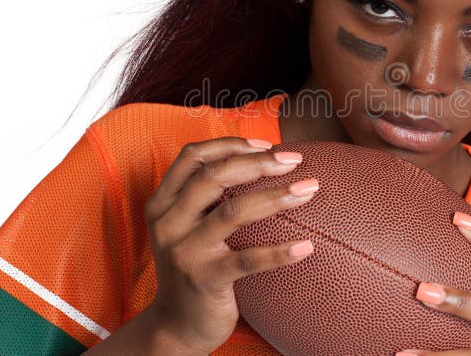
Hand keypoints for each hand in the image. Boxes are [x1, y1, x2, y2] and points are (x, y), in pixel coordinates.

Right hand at [142, 137, 319, 353]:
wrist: (176, 326)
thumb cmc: (193, 266)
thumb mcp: (187, 226)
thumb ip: (207, 196)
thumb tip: (263, 159)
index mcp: (163, 203)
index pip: (192, 157)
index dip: (230, 144)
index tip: (267, 144)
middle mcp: (168, 223)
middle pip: (214, 176)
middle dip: (258, 163)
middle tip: (295, 161)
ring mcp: (184, 252)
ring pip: (232, 211)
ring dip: (275, 196)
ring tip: (308, 190)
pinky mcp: (204, 280)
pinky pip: (247, 260)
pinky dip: (279, 253)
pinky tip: (306, 247)